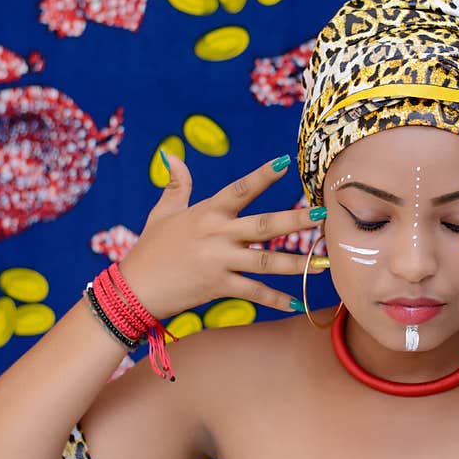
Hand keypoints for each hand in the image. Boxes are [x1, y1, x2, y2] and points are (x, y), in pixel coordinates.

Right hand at [116, 153, 325, 319]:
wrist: (133, 289)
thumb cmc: (149, 249)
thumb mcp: (162, 213)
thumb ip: (176, 186)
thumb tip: (173, 155)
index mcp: (207, 212)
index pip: (240, 189)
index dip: (262, 175)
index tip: (285, 162)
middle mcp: (217, 234)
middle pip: (264, 225)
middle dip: (295, 220)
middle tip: (322, 214)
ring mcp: (219, 261)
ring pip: (266, 261)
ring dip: (298, 263)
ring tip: (325, 263)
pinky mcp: (219, 286)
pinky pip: (255, 292)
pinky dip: (277, 300)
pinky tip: (299, 303)